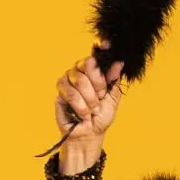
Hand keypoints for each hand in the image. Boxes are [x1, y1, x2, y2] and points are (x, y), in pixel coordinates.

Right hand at [54, 35, 125, 154]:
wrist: (90, 134)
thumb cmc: (100, 117)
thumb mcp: (112, 99)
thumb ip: (114, 80)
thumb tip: (119, 62)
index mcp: (95, 71)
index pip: (97, 55)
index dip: (101, 48)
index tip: (106, 44)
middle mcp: (81, 71)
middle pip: (89, 65)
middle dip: (98, 85)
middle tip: (100, 99)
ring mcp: (69, 79)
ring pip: (80, 80)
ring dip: (89, 100)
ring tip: (91, 110)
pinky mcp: (60, 90)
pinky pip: (70, 91)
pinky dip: (79, 105)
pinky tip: (81, 113)